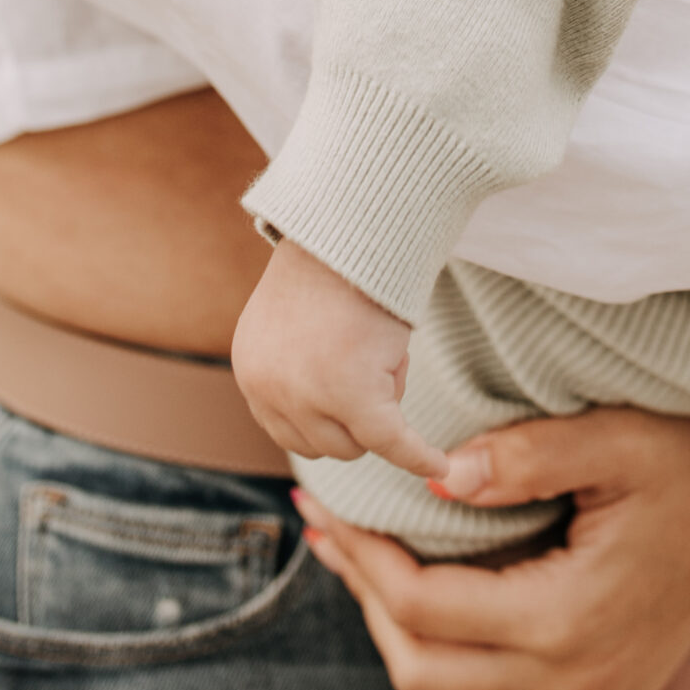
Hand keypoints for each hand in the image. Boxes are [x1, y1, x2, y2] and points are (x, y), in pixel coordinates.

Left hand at [230, 238, 448, 477]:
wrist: (350, 224)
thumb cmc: (334, 262)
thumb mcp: (297, 324)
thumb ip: (299, 370)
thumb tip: (330, 422)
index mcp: (251, 371)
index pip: (289, 428)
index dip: (326, 417)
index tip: (350, 401)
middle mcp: (269, 389)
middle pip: (323, 443)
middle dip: (355, 412)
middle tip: (371, 354)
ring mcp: (308, 395)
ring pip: (357, 441)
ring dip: (380, 404)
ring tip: (382, 347)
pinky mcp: (353, 396)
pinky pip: (392, 442)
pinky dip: (417, 455)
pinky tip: (439, 465)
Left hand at [295, 403, 689, 689]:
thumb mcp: (616, 434)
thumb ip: (525, 455)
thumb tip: (436, 475)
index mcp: (571, 617)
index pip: (423, 610)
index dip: (360, 557)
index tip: (323, 504)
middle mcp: (581, 680)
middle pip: (424, 671)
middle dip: (365, 598)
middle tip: (332, 528)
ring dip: (407, 646)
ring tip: (375, 566)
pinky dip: (464, 683)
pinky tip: (447, 613)